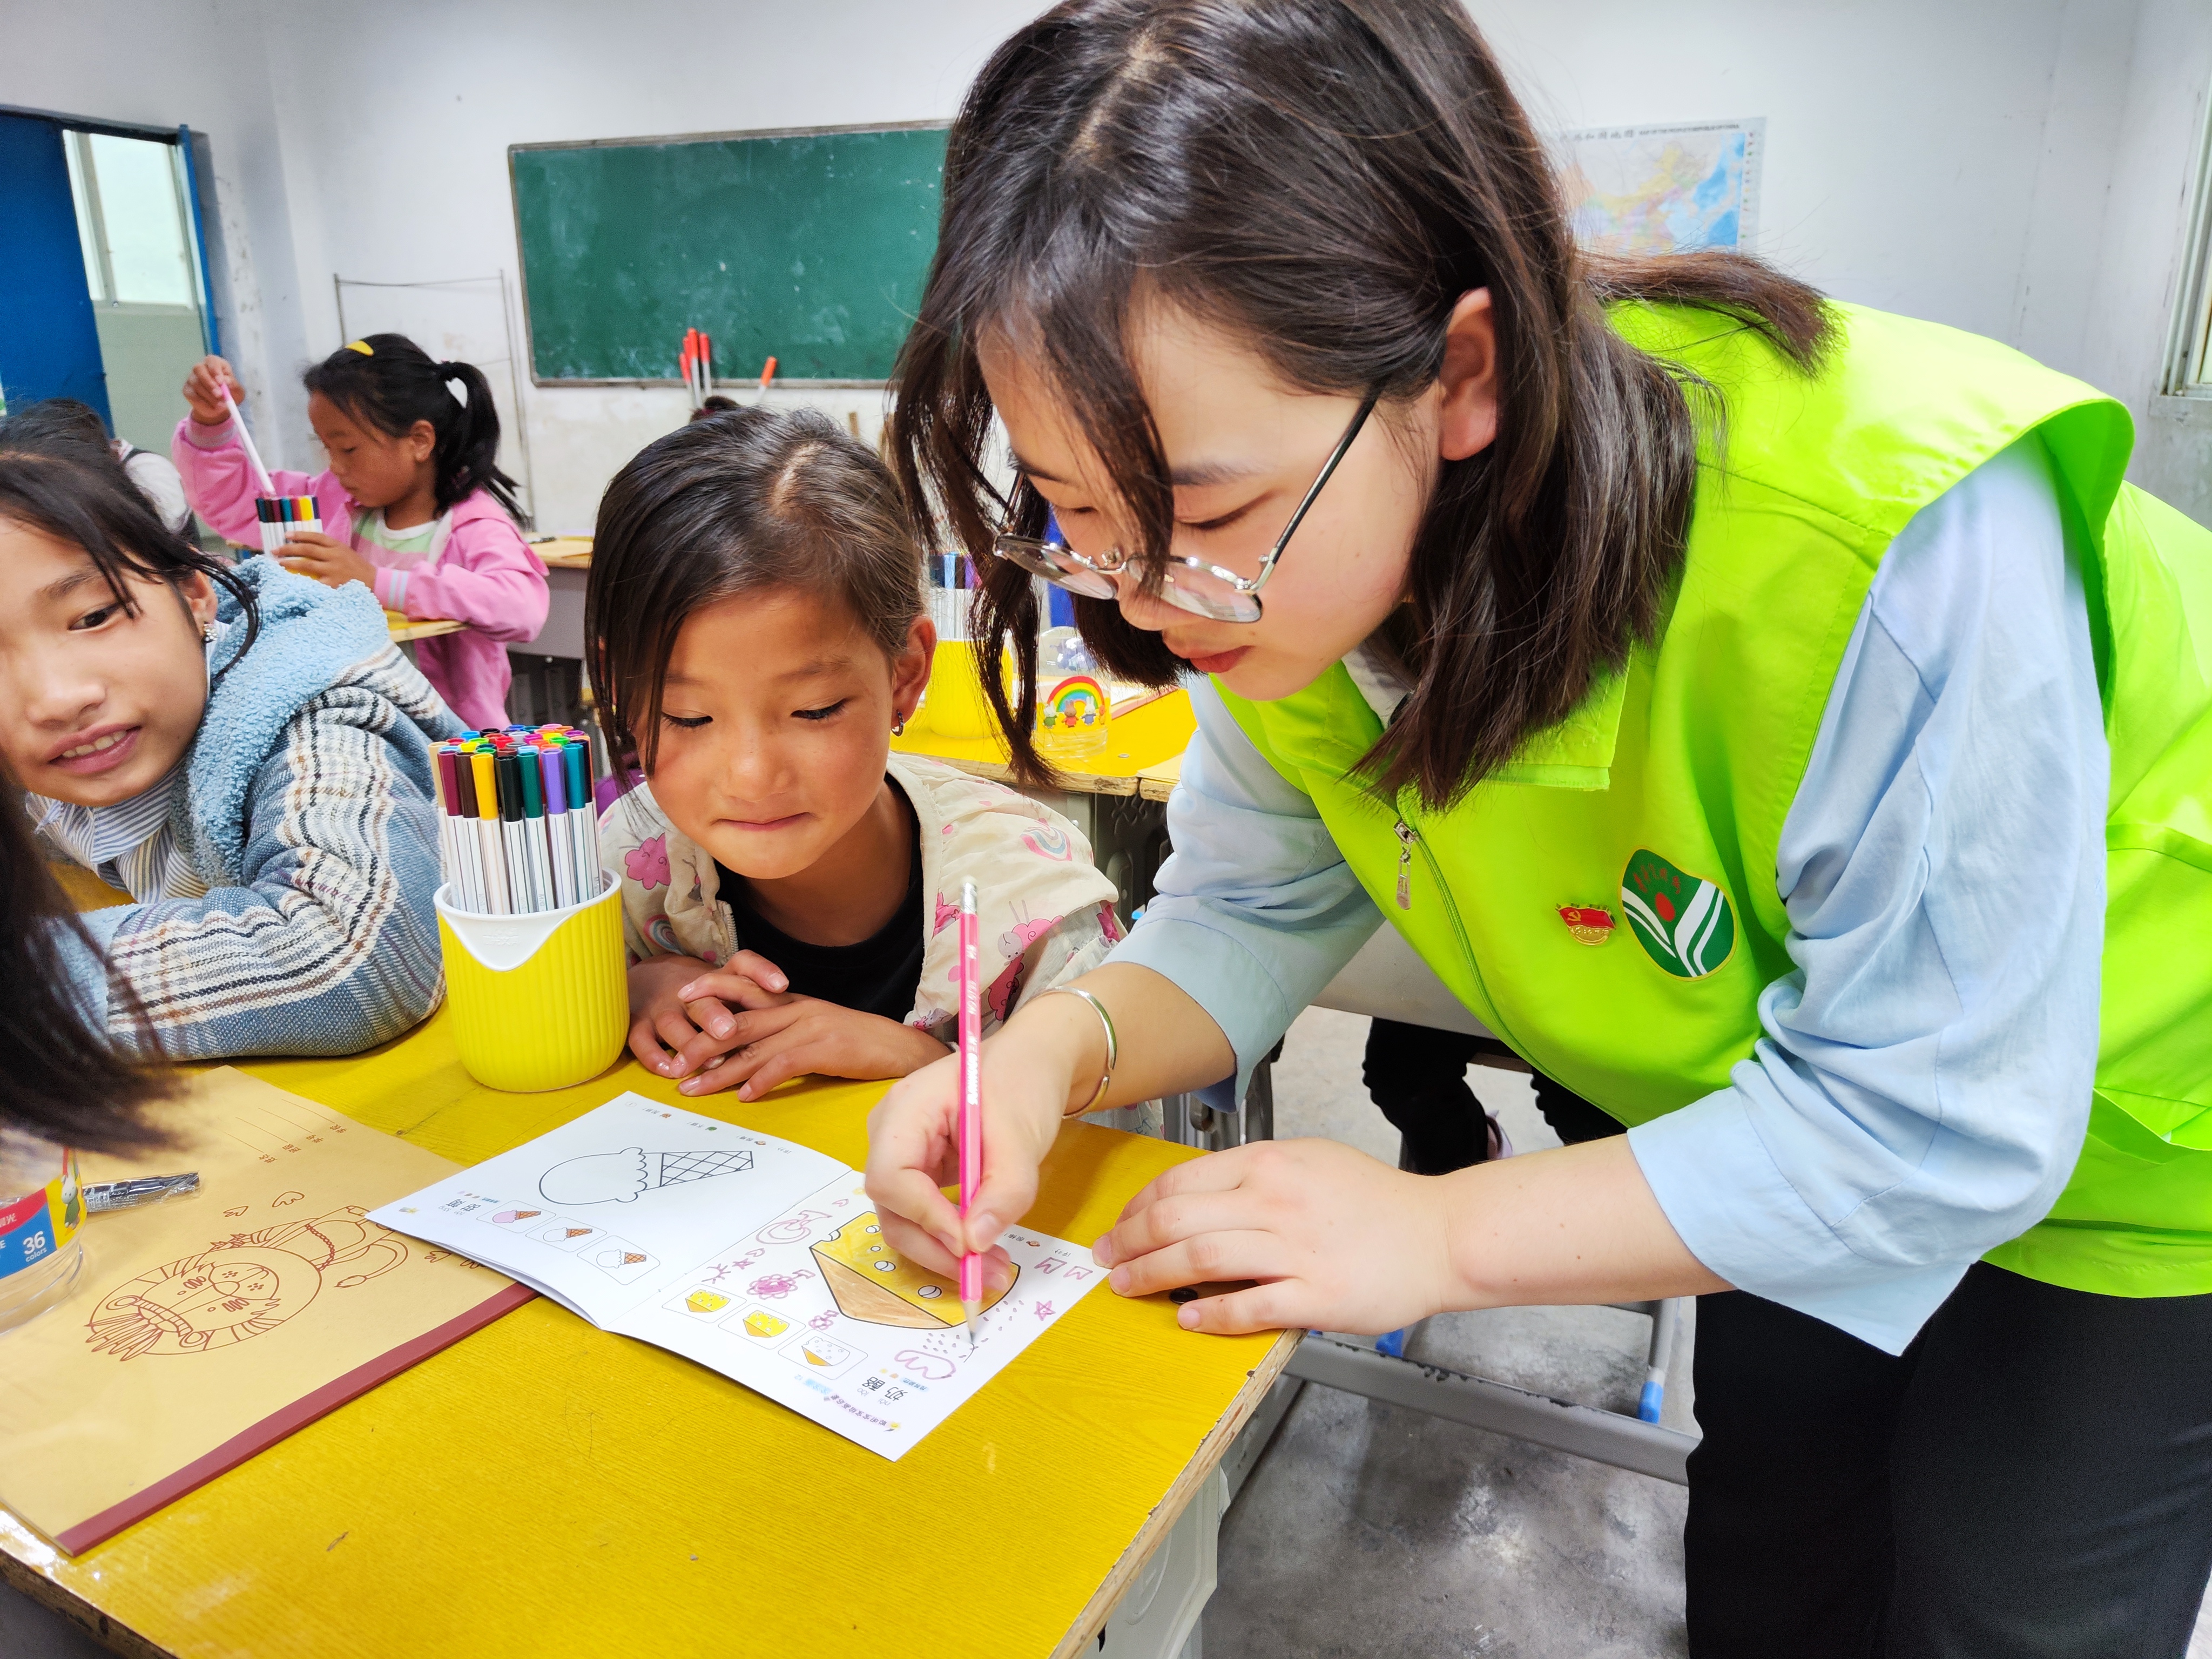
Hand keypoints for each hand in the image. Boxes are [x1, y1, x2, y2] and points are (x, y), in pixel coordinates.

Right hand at [183, 355, 242, 424]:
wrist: (221, 407)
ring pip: (196, 384)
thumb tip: (226, 380)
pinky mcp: (187, 390)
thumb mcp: (237, 390)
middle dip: (209, 382)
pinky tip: (213, 409)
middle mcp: (201, 368)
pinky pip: (193, 396)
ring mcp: (192, 378)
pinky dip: (204, 404)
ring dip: (209, 396)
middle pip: (199, 369)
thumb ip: (233, 384)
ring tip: (221, 406)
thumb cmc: (231, 393)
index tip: (221, 381)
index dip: (215, 369)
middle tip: (219, 395)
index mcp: (216, 363)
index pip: (212, 360)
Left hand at [277, 531, 376, 590]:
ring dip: (291, 562)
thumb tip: (307, 544)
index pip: (316, 536)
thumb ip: (329, 548)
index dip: (300, 534)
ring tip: (280, 563)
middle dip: (289, 548)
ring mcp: (333, 570)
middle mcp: (334, 556)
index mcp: (338, 546)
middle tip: (275, 550)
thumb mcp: (345, 552)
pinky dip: (301, 580)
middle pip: (307, 549)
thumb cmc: (357, 568)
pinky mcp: (333, 583)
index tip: (286, 535)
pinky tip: (292, 580)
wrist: (375, 582)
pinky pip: (313, 581)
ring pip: (307, 564)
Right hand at [627, 950, 788, 1079]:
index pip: (742, 964)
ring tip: (705, 1061)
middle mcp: (690, 991)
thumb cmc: (704, 998)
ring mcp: (661, 1008)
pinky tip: (670, 1070)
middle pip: (704, 999)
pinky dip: (655, 1056)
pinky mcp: (638, 1025)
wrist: (647, 982)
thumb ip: (758, 1003)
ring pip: (673, 1023)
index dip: (761, 972)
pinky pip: (642, 1041)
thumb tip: (797, 1021)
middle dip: (716, 1015)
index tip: (781, 985)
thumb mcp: (730, 993)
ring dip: (689, 1042)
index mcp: (717, 978)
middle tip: (729, 1031)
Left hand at [672, 982, 949, 1101]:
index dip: (711, 989)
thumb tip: (745, 1057)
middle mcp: (796, 1008)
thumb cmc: (857, 1044)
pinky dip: (761, 1082)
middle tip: (673, 1063)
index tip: (681, 1000)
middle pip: (737, 1021)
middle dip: (700, 1042)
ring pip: (753, 1047)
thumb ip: (783, 1035)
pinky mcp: (825, 1048)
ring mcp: (810, 1026)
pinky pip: (784, 1065)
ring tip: (693, 1088)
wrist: (901, 1049)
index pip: (744, 987)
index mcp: (792, 1001)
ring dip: (719, 1071)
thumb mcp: (816, 1030)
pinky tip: (745, 1097)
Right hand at [862, 995, 1099, 1279]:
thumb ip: (1003, 1190)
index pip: (891, 1176)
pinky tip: (983, 1250)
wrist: (1032, 1063)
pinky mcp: (920, 1172)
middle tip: (983, 1275)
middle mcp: (891, 1133)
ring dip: (944, 1250)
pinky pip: (922, 1213)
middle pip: (892, 1206)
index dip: (924, 1216)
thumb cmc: (1023, 1083)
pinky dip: (950, 1236)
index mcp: (906, 1110)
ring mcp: (902, 1153)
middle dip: (935, 1246)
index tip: (968, 1242)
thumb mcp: (1022, 1136)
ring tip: (991, 1269)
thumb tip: (976, 1242)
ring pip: (905, 1218)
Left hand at [1091, 1138, 1461, 1336]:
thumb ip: (1252, 1176)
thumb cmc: (1375, 1201)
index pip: (1179, 1183)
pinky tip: (1188, 1319)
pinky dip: (1209, 1315)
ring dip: (1152, 1277)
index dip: (1137, 1208)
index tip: (1120, 1227)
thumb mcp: (1308, 1162)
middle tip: (1107, 1261)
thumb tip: (1196, 1198)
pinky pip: (1247, 1307)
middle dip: (1129, 1244)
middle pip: (1176, 1221)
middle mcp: (1274, 1201)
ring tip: (1129, 1288)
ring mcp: (1295, 1250)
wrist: (1441, 1234)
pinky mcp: (1316, 1295)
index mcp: (1268, 1164)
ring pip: (1199, 1261)